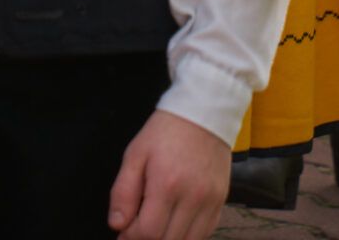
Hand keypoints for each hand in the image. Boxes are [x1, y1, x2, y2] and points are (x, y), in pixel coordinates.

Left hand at [108, 111, 229, 239]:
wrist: (203, 112)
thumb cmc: (165, 131)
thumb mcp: (136, 153)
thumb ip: (123, 191)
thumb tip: (117, 225)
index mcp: (166, 184)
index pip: (148, 232)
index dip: (131, 237)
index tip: (124, 232)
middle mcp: (192, 198)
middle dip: (148, 239)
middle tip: (138, 226)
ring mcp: (210, 202)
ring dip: (168, 239)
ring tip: (157, 225)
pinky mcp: (221, 202)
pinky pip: (205, 234)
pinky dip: (188, 235)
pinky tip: (176, 223)